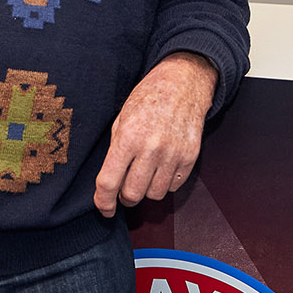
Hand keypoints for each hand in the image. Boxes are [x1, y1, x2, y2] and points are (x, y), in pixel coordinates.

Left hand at [93, 52, 216, 215]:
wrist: (183, 83)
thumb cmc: (148, 98)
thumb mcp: (121, 118)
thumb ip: (115, 150)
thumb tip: (109, 182)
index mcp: (128, 137)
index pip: (109, 183)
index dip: (103, 202)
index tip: (104, 209)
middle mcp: (151, 148)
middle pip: (133, 194)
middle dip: (125, 196)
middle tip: (125, 186)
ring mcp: (173, 153)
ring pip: (155, 194)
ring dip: (147, 190)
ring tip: (145, 174)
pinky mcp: (190, 156)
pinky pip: (174, 186)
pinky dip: (165, 182)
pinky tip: (162, 167)